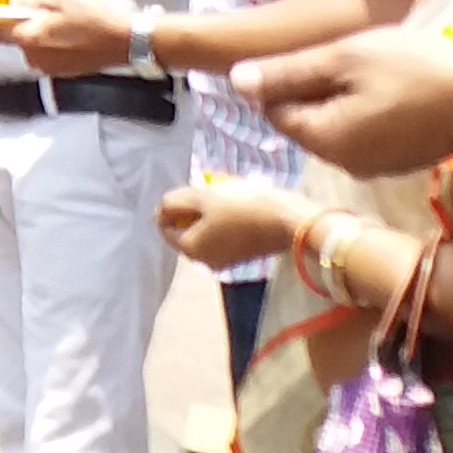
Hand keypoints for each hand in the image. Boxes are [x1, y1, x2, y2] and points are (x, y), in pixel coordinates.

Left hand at [0, 0, 134, 78]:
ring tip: (60, 19)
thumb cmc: (92, 15)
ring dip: (36, 32)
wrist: (124, 41)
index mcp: (27, 37)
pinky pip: (45, 53)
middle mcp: (31, 57)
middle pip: (12, 37)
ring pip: (30, 44)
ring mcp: (45, 67)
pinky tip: (69, 32)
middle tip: (39, 6)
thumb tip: (12, 2)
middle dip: (19, 22)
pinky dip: (50, 42)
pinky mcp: (59, 71)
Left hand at [159, 175, 308, 270]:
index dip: (173, 204)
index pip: (165, 225)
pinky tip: (240, 206)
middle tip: (211, 192)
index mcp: (190, 249)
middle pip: (185, 229)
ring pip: (204, 231)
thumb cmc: (245, 206)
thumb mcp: (204, 197)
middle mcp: (204, 261)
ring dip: (210, 212)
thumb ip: (175, 201)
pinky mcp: (242, 255)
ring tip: (227, 197)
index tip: (194, 191)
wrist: (291, 221)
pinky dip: (225, 220)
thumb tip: (161, 209)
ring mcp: (224, 261)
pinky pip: (222, 235)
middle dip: (193, 209)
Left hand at [241, 23, 452, 175]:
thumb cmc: (416, 69)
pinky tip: (399, 88)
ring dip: (347, 95)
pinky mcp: (398, 161)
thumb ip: (288, 72)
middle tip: (359, 58)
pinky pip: (364, 132)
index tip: (331, 53)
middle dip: (320, 86)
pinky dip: (371, 109)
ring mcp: (373, 167)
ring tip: (382, 71)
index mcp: (324, 140)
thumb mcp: (345, 58)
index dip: (292, 75)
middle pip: (305, 119)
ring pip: (336, 124)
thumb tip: (237, 81)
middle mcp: (343, 165)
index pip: (275, 110)